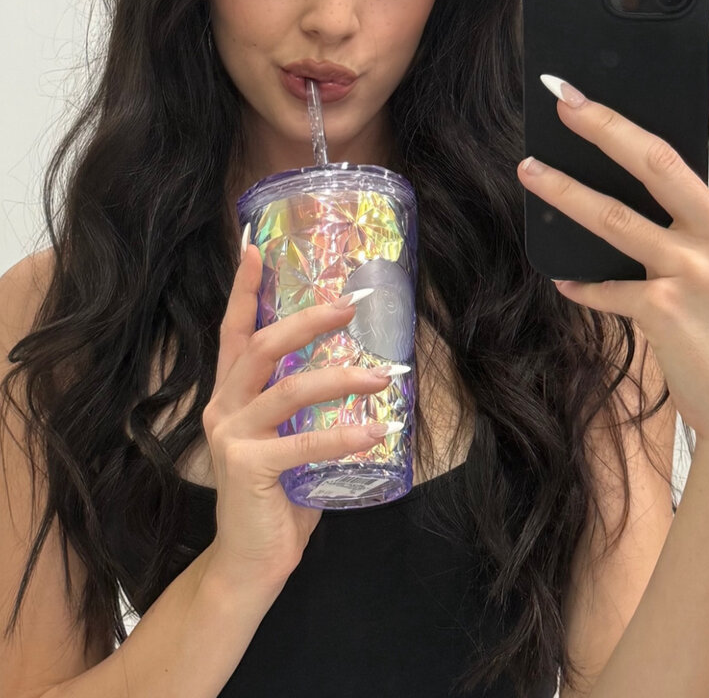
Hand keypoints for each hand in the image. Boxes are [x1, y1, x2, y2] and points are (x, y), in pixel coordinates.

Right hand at [202, 238, 395, 586]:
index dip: (242, 289)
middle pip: (260, 346)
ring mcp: (231, 437)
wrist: (248, 564)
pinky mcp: (247, 467)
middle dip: (305, 320)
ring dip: (339, 377)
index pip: (232, 331)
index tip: (253, 247)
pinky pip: (302, 443)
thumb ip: (303, 408)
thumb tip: (358, 372)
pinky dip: (343, 437)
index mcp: (229, 395)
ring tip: (382, 377)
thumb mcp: (286, 440)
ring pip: (287, 388)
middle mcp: (222, 407)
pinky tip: (375, 434)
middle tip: (348, 304)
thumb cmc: (275, 497)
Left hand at [516, 30, 708, 449]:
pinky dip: (583, 282)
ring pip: (614, 217)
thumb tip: (668, 186)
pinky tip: (563, 277)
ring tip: (528, 168)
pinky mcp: (662, 312)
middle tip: (566, 97)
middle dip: (607, 124)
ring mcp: (692, 271)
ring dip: (563, 189)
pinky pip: (607, 287)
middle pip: (658, 161)